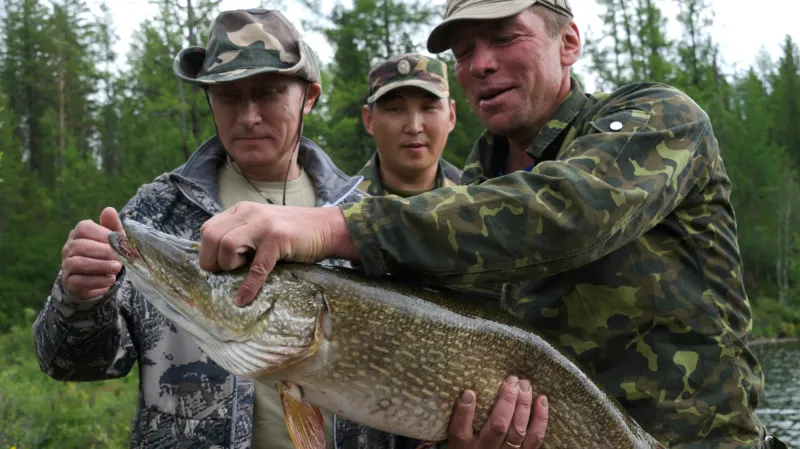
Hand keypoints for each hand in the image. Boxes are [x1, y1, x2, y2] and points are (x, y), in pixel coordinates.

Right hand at [61, 207, 124, 298]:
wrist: (98, 279)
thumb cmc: (106, 254)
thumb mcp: (113, 240)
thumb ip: (112, 226)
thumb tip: (109, 210)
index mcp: (79, 233)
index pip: (84, 228)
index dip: (103, 235)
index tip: (119, 243)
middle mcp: (68, 248)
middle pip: (80, 246)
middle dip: (103, 252)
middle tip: (120, 258)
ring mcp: (66, 265)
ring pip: (78, 263)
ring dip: (101, 266)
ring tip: (117, 268)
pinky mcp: (69, 282)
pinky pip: (79, 281)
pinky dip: (97, 280)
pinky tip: (110, 279)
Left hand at [198, 201, 357, 305]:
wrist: (327, 228)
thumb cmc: (294, 232)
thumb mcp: (261, 225)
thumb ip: (241, 234)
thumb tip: (217, 258)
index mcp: (241, 210)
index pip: (207, 228)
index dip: (207, 250)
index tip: (217, 264)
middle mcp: (249, 213)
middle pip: (211, 236)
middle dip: (211, 260)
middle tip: (223, 272)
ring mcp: (263, 225)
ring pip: (227, 246)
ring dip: (228, 266)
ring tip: (240, 271)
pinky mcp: (277, 239)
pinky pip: (256, 267)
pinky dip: (248, 287)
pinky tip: (244, 299)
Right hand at [448, 376, 548, 448]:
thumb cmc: (471, 443)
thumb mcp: (460, 435)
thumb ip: (461, 416)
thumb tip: (468, 391)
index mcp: (464, 445)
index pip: (459, 429)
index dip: (464, 412)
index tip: (469, 392)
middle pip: (498, 427)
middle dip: (507, 401)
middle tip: (511, 380)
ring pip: (518, 431)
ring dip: (523, 405)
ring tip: (525, 385)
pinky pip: (535, 438)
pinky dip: (540, 419)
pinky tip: (541, 400)